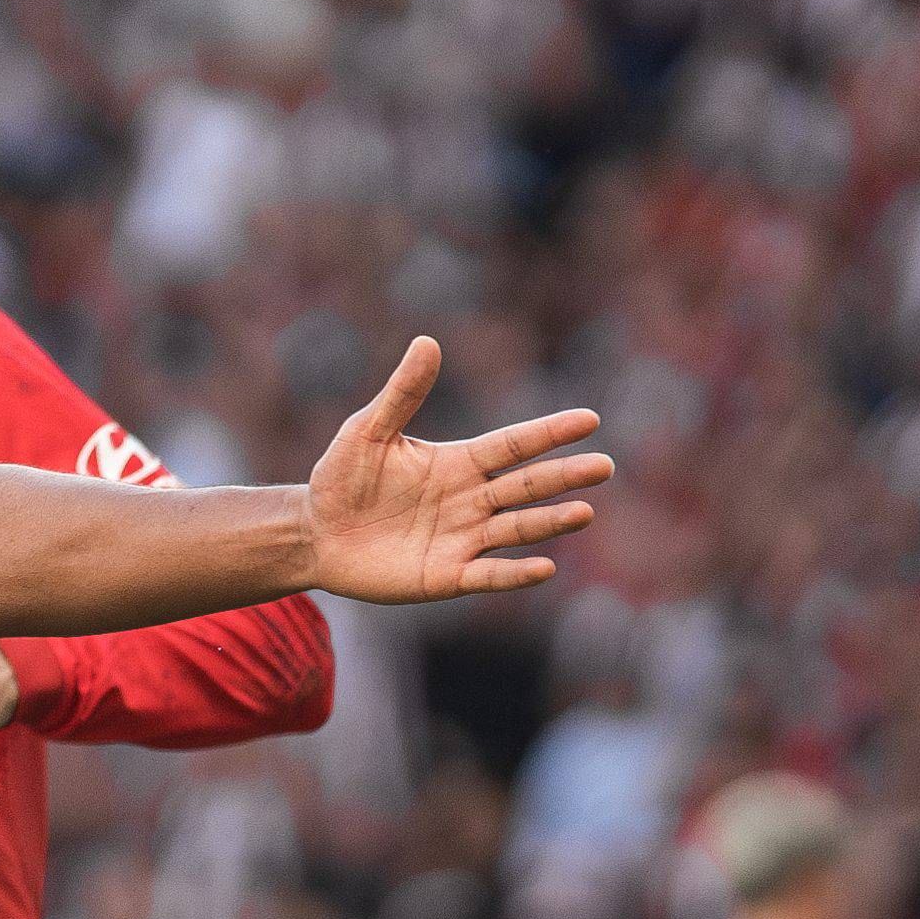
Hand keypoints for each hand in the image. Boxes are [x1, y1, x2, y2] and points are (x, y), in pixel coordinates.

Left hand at [302, 338, 611, 605]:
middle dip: (564, 476)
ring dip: (550, 522)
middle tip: (604, 466)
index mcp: (458, 463)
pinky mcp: (447, 575)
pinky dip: (515, 573)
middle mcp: (470, 500)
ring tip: (584, 511)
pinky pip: (489, 574)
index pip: (512, 444)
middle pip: (526, 485)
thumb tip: (427, 342)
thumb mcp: (367, 432)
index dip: (549, 433)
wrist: (315, 534)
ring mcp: (463, 539)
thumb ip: (401, 394)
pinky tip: (543, 566)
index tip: (589, 419)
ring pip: (517, 528)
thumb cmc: (342, 478)